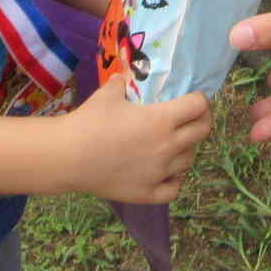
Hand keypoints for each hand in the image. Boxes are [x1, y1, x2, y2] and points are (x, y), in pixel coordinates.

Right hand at [58, 80, 211, 203]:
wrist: (68, 157)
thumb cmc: (89, 122)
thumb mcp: (108, 94)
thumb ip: (122, 83)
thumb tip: (123, 78)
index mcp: (162, 120)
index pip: (198, 106)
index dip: (199, 100)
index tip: (193, 99)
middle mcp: (168, 146)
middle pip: (202, 132)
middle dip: (201, 121)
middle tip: (192, 119)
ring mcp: (160, 172)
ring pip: (189, 160)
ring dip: (186, 149)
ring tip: (175, 145)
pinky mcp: (148, 193)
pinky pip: (175, 188)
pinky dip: (175, 179)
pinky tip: (166, 172)